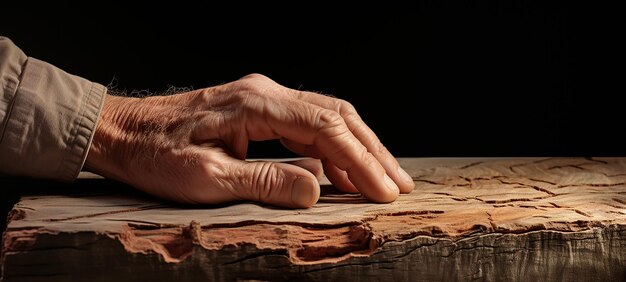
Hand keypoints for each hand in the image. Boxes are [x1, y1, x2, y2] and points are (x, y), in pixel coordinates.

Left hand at [85, 74, 413, 207]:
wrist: (121, 131)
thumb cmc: (155, 154)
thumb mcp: (205, 178)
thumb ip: (264, 182)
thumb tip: (317, 189)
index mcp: (257, 105)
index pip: (326, 128)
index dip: (361, 161)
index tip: (384, 190)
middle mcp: (267, 94)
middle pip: (337, 116)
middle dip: (372, 151)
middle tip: (400, 183)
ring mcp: (263, 99)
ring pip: (327, 117)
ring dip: (357, 148)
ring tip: (383, 179)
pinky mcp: (258, 111)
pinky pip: (307, 125)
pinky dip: (332, 149)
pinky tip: (342, 172)